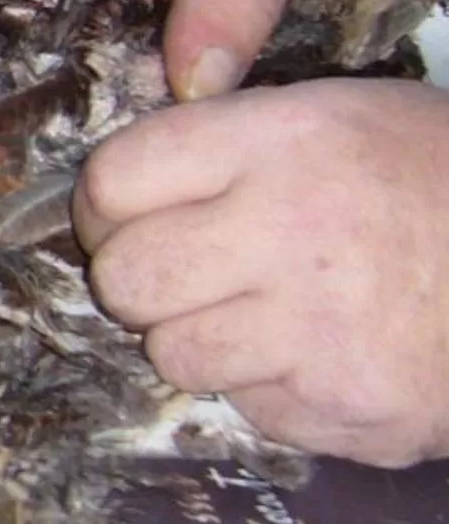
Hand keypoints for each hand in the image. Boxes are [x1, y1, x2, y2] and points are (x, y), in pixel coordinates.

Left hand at [73, 80, 448, 465]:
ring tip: (275, 313)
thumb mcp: (347, 118)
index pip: (116, 180)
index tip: (125, 217)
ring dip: (206, 340)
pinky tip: (333, 353)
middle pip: (124, 278)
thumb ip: (232, 145)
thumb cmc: (444, 182)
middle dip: (144, 280)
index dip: (107, 206)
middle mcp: (291, 230)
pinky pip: (250, 406)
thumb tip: (119, 190)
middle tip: (192, 274)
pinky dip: (276, 389)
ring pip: (173, 353)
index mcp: (286, 142)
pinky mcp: (347, 406)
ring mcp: (318, 328)